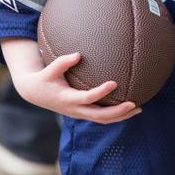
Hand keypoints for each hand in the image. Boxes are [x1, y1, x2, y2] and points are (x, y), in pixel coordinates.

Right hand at [10, 52, 140, 123]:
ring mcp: (80, 114)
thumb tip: (78, 54)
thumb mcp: (49, 70)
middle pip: (100, 116)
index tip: (114, 82)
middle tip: (134, 104)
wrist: (35, 93)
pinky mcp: (83, 114)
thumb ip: (62, 62)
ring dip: (121, 116)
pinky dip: (116, 116)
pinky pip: (102, 118)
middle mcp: (75, 110)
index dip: (101, 92)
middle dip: (118, 112)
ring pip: (103, 120)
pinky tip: (130, 109)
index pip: (88, 98)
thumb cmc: (44, 78)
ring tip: (138, 109)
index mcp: (67, 99)